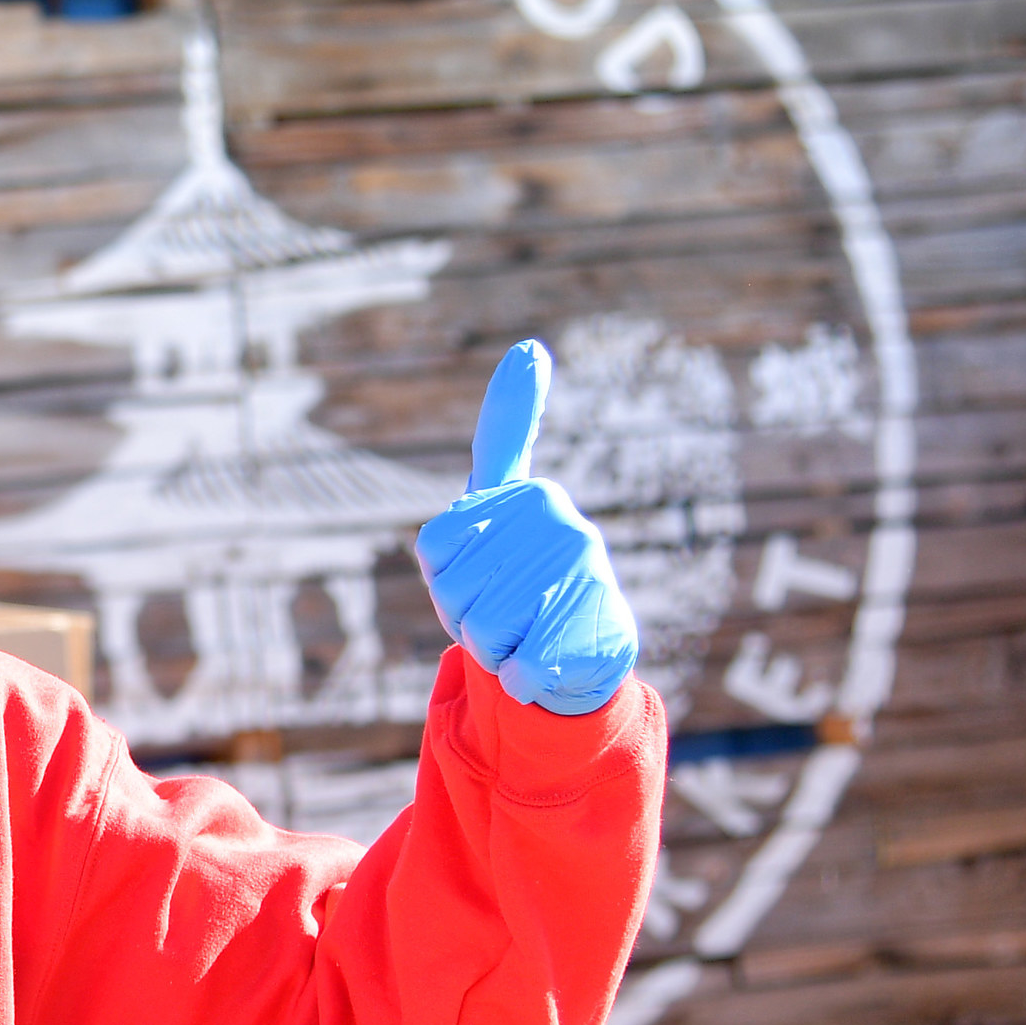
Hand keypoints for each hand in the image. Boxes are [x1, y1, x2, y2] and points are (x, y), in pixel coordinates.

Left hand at [414, 340, 638, 715]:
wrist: (585, 651)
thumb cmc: (524, 574)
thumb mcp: (502, 498)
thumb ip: (507, 431)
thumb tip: (531, 347)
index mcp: (530, 496)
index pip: (433, 546)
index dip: (443, 577)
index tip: (480, 571)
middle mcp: (562, 527)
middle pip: (453, 594)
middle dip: (465, 616)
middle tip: (504, 611)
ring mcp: (582, 578)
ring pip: (481, 633)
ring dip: (491, 648)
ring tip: (524, 633)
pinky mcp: (592, 634)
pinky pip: (519, 668)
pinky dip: (519, 678)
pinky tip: (539, 665)